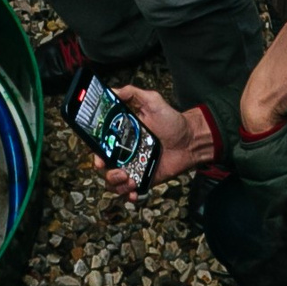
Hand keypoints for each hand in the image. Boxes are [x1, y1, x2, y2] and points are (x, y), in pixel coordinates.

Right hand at [95, 85, 213, 200]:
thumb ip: (132, 93)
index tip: (99, 158)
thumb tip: (112, 90)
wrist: (191, 140)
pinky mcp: (143, 179)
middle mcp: (124, 152)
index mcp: (122, 135)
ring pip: (113, 182)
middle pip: (103, 166)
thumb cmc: (172, 121)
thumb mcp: (152, 101)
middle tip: (119, 170)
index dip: (95, 153)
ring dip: (117, 184)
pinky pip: (129, 192)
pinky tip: (134, 192)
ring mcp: (133, 167)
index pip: (101, 145)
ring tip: (131, 180)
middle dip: (106, 172)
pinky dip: (128, 195)